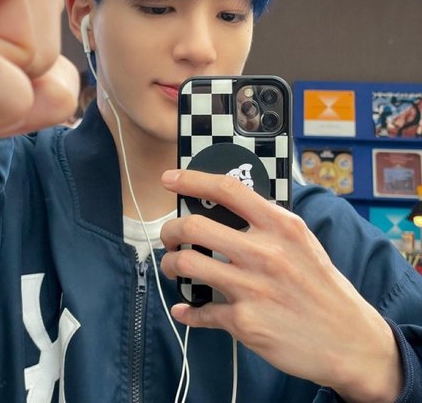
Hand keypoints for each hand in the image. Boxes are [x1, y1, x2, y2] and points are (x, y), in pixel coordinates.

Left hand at [160, 169, 402, 402]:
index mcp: (281, 226)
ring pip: (187, 264)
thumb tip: (228, 207)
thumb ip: (268, 223)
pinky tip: (186, 310)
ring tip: (174, 268)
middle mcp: (264, 252)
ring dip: (171, 265)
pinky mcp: (245, 322)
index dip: (192, 180)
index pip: (228, 189)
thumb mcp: (302, 242)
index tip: (170, 179)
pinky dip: (187, 312)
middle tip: (169, 237)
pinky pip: (200, 311)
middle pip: (194, 227)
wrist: (349, 339)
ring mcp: (252, 288)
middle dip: (170, 230)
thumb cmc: (322, 285)